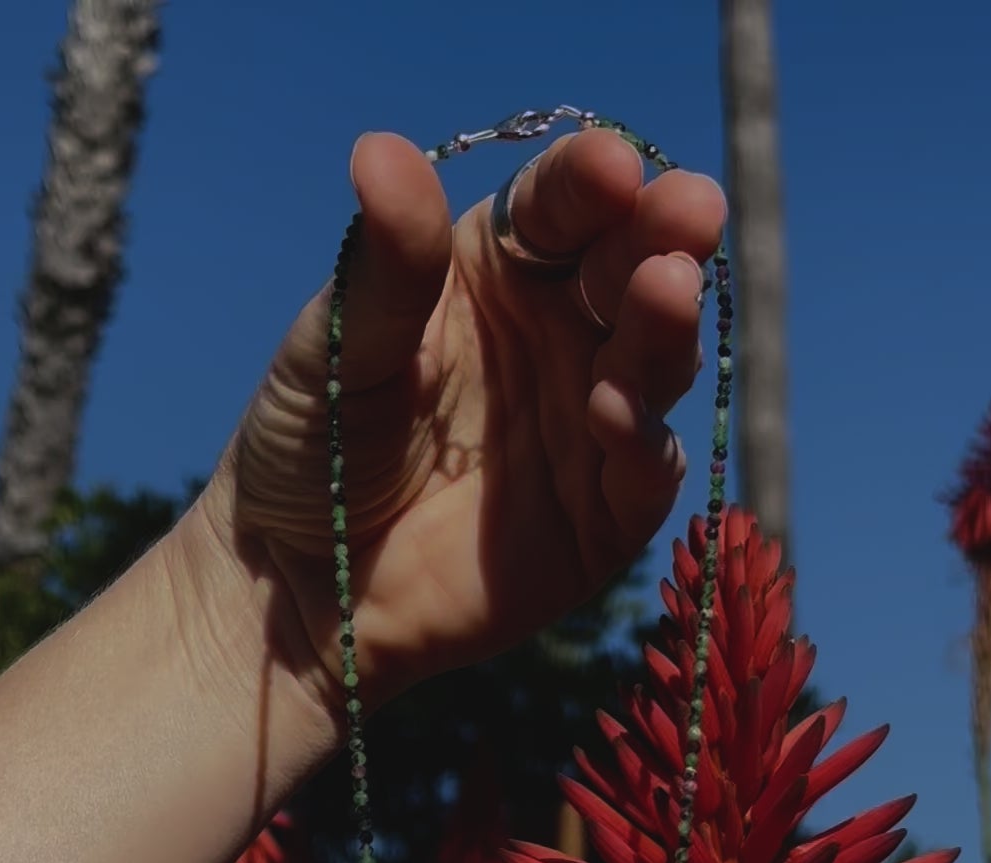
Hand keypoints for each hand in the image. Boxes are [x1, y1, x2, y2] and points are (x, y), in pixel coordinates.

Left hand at [201, 128, 725, 709]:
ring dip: (666, 328)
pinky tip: (617, 411)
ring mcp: (590, 425)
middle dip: (665, 238)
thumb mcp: (336, 350)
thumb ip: (384, 266)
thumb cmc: (310, 449)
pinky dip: (644, 443)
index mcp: (500, 272)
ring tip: (665, 291)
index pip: (561, 210)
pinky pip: (644, 473)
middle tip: (689, 213)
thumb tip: (381, 148)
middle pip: (630, 272)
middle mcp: (561, 337)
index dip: (591, 184)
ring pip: (655, 364)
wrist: (301, 586)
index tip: (610, 165)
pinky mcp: (603, 517)